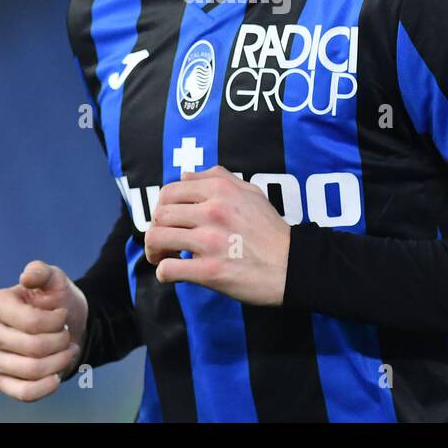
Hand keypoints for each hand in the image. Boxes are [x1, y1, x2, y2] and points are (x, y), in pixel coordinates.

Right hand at [0, 260, 86, 401]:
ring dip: (60, 361)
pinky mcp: (2, 381)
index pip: (31, 322)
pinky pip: (24, 393)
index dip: (56, 321)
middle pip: (34, 348)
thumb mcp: (55, 280)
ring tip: (67, 350)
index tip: (62, 314)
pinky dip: (47, 386)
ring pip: (32, 370)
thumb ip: (42, 271)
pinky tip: (57, 375)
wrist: (67, 325)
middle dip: (61, 341)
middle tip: (66, 333)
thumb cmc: (56, 300)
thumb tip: (27, 276)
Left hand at [145, 165, 290, 305]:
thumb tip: (185, 175)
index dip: (161, 207)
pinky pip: (169, 269)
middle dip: (154, 229)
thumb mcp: (250, 192)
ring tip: (162, 257)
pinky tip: (172, 273)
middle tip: (161, 241)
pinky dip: (164, 272)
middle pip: (160, 215)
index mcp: (220, 190)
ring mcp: (211, 242)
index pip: (169, 192)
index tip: (166, 221)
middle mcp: (213, 212)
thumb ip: (217, 177)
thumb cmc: (271, 230)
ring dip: (154, 251)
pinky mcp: (211, 271)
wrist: (292, 265)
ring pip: (158, 239)